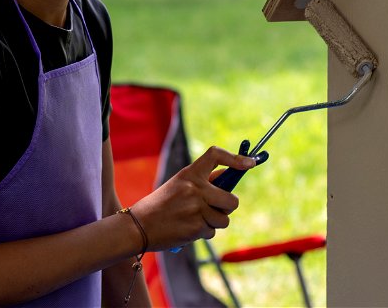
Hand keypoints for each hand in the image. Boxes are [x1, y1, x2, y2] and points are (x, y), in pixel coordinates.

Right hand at [129, 146, 256, 251]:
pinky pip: (211, 232)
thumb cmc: (160, 205)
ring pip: (223, 220)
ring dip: (214, 222)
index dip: (236, 158)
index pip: (215, 155)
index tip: (249, 163)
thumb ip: (201, 182)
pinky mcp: (195, 228)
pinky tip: (187, 229)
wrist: (138, 226)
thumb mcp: (178, 185)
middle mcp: (195, 189)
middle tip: (216, 209)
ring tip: (195, 220)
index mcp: (189, 173)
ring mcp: (196, 209)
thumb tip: (226, 176)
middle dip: (227, 207)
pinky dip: (203, 232)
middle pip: (231, 199)